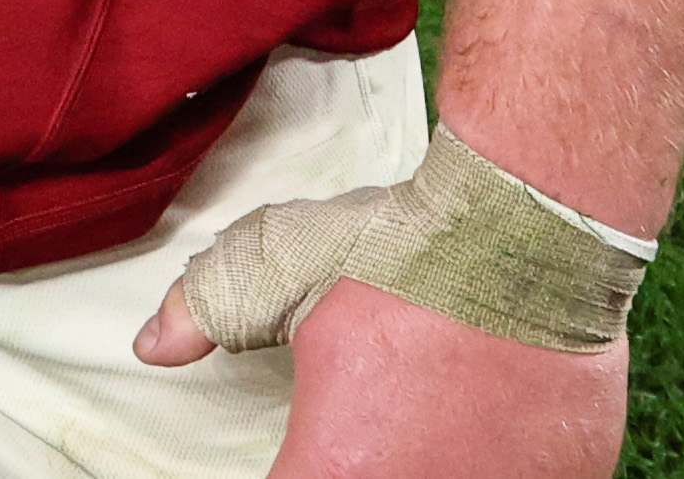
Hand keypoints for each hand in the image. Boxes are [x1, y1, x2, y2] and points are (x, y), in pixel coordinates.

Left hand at [140, 277, 624, 478]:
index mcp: (333, 473)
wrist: (530, 229)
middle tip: (368, 425)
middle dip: (358, 461)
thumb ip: (205, 310)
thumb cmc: (401, 251)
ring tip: (424, 416)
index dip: (292, 470)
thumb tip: (152, 347)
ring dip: (423, 462)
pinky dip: (492, 463)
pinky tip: (485, 425)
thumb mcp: (281, 264)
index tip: (300, 450)